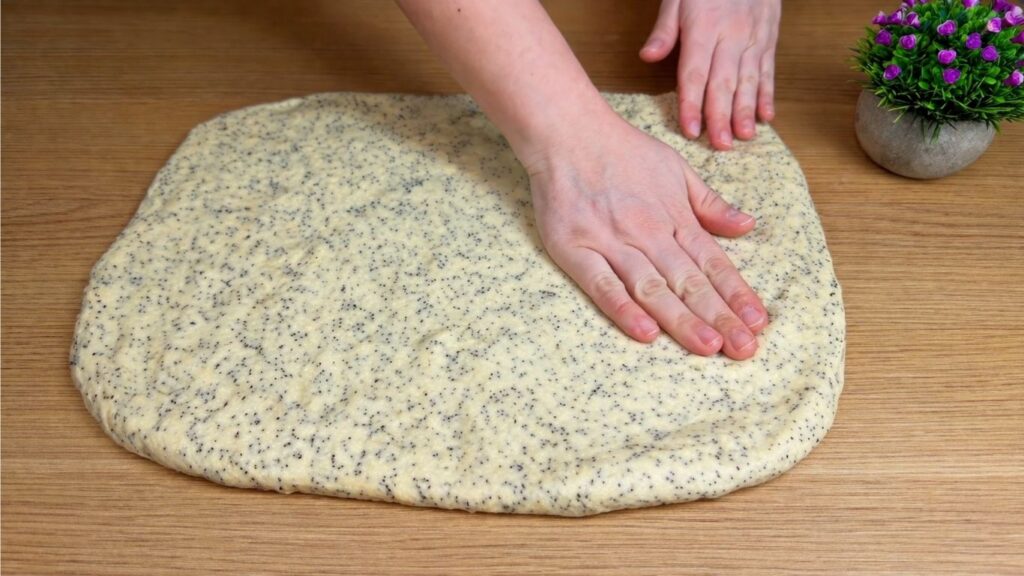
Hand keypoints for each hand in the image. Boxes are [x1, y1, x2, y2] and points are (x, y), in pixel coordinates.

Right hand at [526, 117, 767, 358]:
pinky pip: (603, 286)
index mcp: (675, 217)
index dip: (737, 294)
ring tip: (708, 347)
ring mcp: (612, 243)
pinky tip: (646, 333)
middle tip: (743, 349)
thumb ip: (710, 204)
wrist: (567, 132)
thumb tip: (747, 226)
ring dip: (682, 320)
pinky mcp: (576, 250)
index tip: (758, 322)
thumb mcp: (676, 168)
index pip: (713, 262)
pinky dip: (624, 309)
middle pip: (689, 282)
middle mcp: (649, 233)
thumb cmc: (622, 150)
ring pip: (653, 289)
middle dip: (719, 317)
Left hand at [639, 0, 780, 149]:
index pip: (695, 74)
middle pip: (723, 82)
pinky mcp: (769, 39)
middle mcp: (731, 36)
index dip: (692, 104)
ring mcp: (753, 38)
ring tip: (745, 137)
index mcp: (703, 27)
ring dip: (747, 111)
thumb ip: (665, 29)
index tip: (691, 130)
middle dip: (722, 116)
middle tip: (721, 145)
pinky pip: (768, 70)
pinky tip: (767, 117)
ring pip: (749, 80)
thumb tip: (647, 57)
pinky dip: (768, 94)